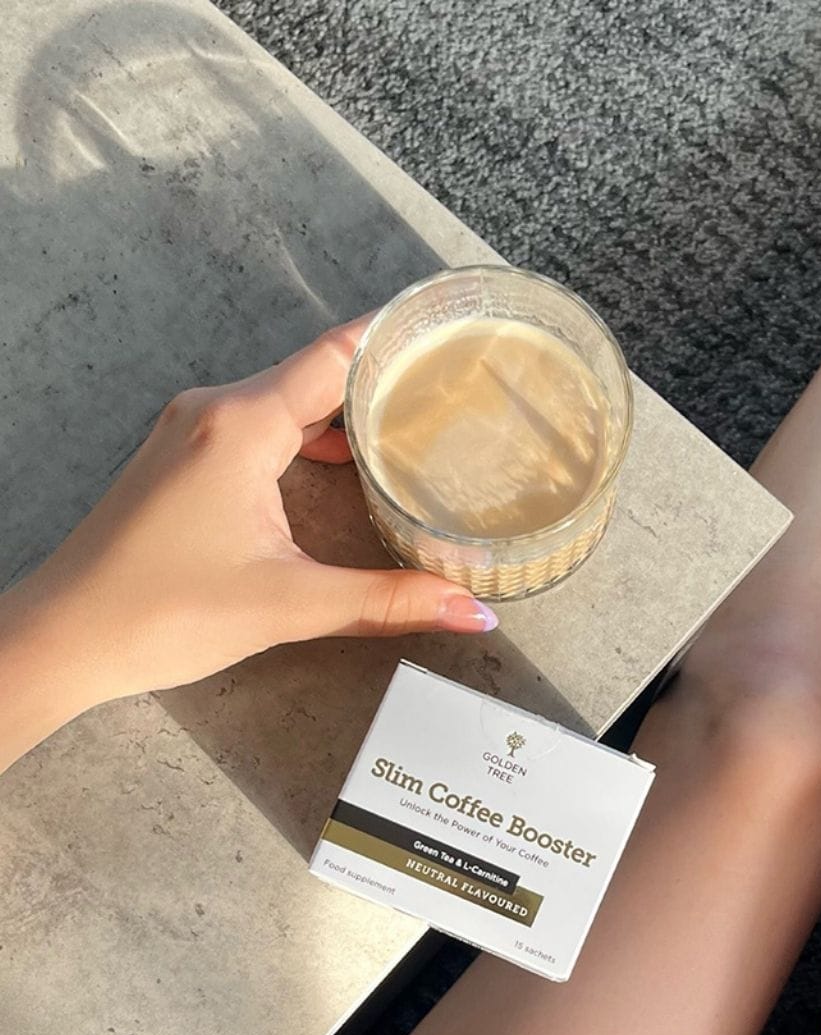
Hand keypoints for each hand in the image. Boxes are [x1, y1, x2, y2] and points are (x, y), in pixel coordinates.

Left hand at [1, 318, 497, 738]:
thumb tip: (472, 609)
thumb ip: (389, 600)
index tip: (448, 328)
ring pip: (287, 399)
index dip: (395, 338)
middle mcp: (214, 411)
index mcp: (242, 424)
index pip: (336, 356)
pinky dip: (308, 433)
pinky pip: (260, 423)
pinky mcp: (182, 458)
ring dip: (344, 409)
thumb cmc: (161, 613)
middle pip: (317, 372)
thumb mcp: (291, 604)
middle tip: (451, 385)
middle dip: (383, 376)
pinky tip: (342, 463)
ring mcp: (192, 432)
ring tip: (411, 422)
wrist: (65, 638)